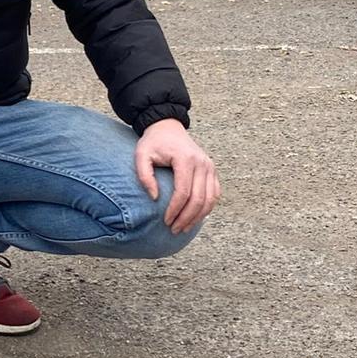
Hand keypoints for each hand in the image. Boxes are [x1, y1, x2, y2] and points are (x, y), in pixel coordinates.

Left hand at [134, 118, 219, 234]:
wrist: (168, 127)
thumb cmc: (153, 143)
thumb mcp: (141, 155)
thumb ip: (144, 176)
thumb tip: (155, 198)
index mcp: (185, 159)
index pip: (183, 192)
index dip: (175, 209)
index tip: (166, 221)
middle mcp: (202, 163)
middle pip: (199, 198)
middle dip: (187, 218)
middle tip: (174, 230)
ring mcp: (210, 166)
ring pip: (210, 199)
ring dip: (198, 217)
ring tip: (184, 228)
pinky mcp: (212, 170)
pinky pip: (215, 193)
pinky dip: (207, 208)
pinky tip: (196, 218)